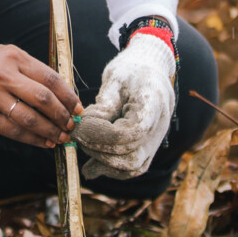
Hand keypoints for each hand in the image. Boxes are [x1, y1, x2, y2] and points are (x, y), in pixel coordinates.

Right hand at [0, 36, 79, 147]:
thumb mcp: (8, 54)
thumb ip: (31, 70)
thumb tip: (60, 93)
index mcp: (14, 59)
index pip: (50, 79)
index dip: (68, 96)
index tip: (78, 107)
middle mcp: (4, 77)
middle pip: (43, 100)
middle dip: (62, 116)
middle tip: (72, 124)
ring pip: (29, 119)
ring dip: (50, 131)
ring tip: (61, 137)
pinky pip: (12, 131)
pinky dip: (31, 138)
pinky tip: (42, 141)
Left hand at [72, 34, 174, 179]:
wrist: (149, 68)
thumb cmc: (131, 70)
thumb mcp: (115, 79)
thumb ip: (104, 106)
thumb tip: (85, 130)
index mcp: (154, 104)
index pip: (132, 132)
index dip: (103, 135)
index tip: (80, 127)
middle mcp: (160, 126)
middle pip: (133, 156)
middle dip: (100, 151)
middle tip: (77, 137)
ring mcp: (156, 139)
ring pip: (134, 167)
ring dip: (105, 164)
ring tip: (83, 149)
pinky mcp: (148, 146)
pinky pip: (132, 165)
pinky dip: (111, 168)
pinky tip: (91, 165)